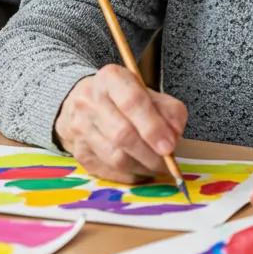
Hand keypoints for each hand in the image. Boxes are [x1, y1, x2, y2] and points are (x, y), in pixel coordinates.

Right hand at [53, 63, 187, 181]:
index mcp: (111, 78)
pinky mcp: (78, 151)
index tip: (169, 146)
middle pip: (122, 134)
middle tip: (167, 162)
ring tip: (157, 166)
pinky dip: (129, 175)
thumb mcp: (149, 92)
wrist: (84, 102)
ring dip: (142, 166)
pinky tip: (140, 169)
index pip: (133, 102)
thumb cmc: (123, 97)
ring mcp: (80, 127)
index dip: (153, 127)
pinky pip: (108, 171)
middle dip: (150, 153)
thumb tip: (174, 136)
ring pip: (115, 157)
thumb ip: (168, 110)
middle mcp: (90, 101)